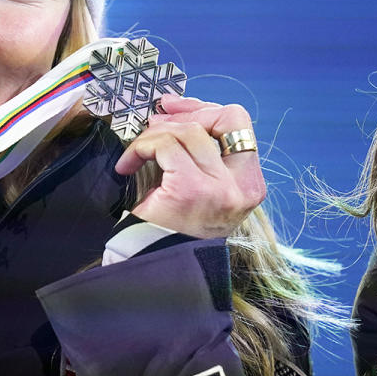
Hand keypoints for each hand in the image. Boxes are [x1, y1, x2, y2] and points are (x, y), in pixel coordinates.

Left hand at [114, 94, 265, 238]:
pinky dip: (141, 148)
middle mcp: (242, 185)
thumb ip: (198, 152)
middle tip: (152, 124)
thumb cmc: (174, 228)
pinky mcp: (191, 189)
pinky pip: (165, 147)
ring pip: (188, 131)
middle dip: (182, 114)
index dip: (204, 108)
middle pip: (221, 119)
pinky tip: (127, 166)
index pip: (238, 123)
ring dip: (155, 134)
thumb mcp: (199, 187)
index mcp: (249, 183)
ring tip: (138, 153)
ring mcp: (220, 188)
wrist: (156, 268)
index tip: (173, 108)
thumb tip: (171, 111)